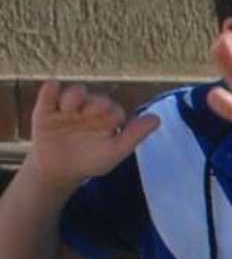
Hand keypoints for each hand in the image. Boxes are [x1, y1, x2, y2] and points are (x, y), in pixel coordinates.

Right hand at [23, 80, 160, 188]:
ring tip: (70, 109)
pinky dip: (51, 89)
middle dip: (95, 104)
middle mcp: (90, 109)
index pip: (114, 111)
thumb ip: (134, 135)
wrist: (60, 170)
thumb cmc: (91, 160)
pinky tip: (53, 88)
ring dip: (75, 97)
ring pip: (75, 92)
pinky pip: (48, 93)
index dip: (112, 114)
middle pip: (95, 99)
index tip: (110, 124)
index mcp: (107, 119)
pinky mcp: (46, 108)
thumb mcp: (114, 151)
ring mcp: (68, 107)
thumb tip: (157, 119)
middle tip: (90, 113)